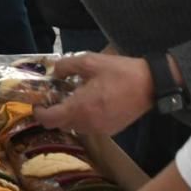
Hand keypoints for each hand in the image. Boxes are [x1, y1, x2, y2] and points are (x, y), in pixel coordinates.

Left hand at [32, 52, 153, 135]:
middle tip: (56, 97)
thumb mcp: (90, 61)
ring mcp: (100, 129)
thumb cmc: (120, 73)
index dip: (39, 112)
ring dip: (70, 116)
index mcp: (80, 108)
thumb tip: (55, 71)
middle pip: (61, 124)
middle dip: (54, 113)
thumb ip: (67, 66)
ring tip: (74, 98)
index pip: (49, 120)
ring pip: (75, 127)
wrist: (151, 85)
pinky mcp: (111, 130)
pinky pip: (89, 127)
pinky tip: (91, 103)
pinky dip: (84, 118)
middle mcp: (87, 124)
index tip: (38, 103)